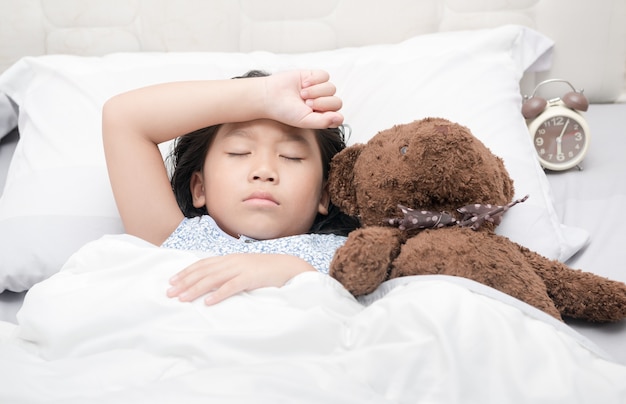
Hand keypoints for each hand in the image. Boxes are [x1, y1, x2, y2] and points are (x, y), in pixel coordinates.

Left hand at [167, 253, 315, 304]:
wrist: (287, 266)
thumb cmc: (265, 270)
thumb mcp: (243, 268)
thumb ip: (229, 272)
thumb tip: (212, 283)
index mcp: (229, 258)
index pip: (203, 264)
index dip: (186, 272)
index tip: (172, 281)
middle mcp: (232, 261)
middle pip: (203, 271)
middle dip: (185, 282)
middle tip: (170, 293)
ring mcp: (241, 269)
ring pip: (213, 279)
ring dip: (196, 289)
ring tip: (183, 298)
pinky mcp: (251, 278)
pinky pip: (232, 287)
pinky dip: (219, 294)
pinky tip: (209, 302)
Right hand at [264, 70, 343, 128]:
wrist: (270, 95)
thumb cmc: (285, 111)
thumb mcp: (305, 121)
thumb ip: (323, 122)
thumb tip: (340, 118)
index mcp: (322, 117)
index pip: (338, 117)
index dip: (328, 114)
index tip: (312, 113)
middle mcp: (323, 104)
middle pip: (337, 102)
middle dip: (321, 102)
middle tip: (305, 103)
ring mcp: (320, 90)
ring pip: (331, 88)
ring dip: (316, 91)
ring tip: (302, 93)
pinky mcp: (315, 76)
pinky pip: (325, 76)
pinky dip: (314, 79)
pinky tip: (303, 83)